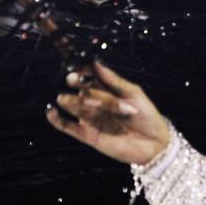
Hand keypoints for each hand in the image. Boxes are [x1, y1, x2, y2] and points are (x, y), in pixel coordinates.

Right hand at [46, 60, 170, 164]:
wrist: (154, 144)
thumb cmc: (146, 116)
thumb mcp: (133, 94)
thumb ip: (113, 80)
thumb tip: (95, 61)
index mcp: (107, 89)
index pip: (89, 75)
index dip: (81, 69)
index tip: (75, 62)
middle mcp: (95, 102)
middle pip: (80, 89)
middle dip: (77, 84)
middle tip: (74, 80)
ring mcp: (90, 117)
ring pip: (73, 105)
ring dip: (70, 100)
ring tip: (72, 99)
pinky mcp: (87, 134)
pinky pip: (66, 126)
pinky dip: (56, 119)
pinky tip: (51, 111)